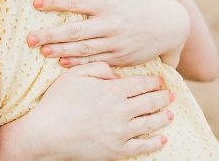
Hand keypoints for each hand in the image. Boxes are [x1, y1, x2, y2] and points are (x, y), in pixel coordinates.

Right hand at [25, 62, 172, 159]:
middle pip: (150, 102)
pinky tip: (162, 139)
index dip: (154, 82)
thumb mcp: (75, 74)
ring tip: (170, 113)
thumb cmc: (58, 101)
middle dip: (163, 97)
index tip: (160, 81)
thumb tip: (117, 75)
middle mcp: (122, 111)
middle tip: (170, 95)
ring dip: (163, 117)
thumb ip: (98, 68)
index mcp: (113, 90)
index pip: (141, 84)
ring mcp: (121, 132)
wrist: (48, 132)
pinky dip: (155, 142)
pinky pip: (142, 147)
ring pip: (150, 123)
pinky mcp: (117, 150)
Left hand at [27, 0, 189, 67]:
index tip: (35, 3)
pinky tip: (62, 63)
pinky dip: (79, 63)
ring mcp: (116, 44)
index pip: (75, 2)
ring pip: (83, 49)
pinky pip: (96, 62)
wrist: (173, 26)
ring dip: (60, 50)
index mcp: (109, 5)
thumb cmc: (145, 2)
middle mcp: (111, 25)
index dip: (54, 2)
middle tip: (29, 38)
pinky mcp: (121, 58)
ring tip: (42, 51)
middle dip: (50, 34)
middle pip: (75, 31)